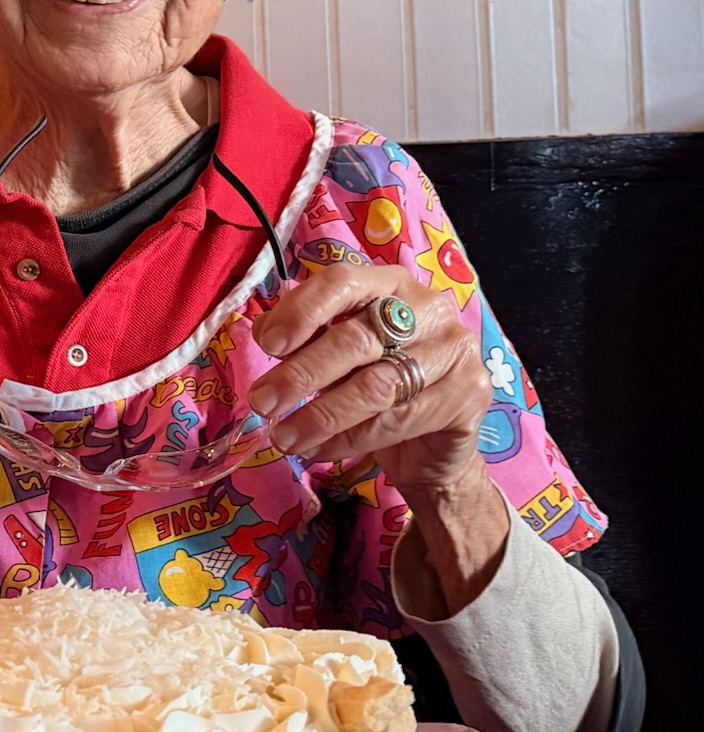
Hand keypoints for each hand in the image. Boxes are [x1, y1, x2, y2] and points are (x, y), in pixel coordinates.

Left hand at [247, 264, 492, 503]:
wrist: (431, 443)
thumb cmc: (374, 384)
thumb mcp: (336, 356)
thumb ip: (305, 338)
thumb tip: (265, 334)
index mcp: (390, 283)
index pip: (343, 282)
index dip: (302, 311)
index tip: (269, 345)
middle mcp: (428, 307)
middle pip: (355, 339)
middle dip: (301, 374)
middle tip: (263, 402)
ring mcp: (454, 349)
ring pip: (375, 385)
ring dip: (320, 415)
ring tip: (284, 436)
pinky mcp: (469, 394)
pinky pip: (396, 420)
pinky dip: (348, 439)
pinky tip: (318, 449)